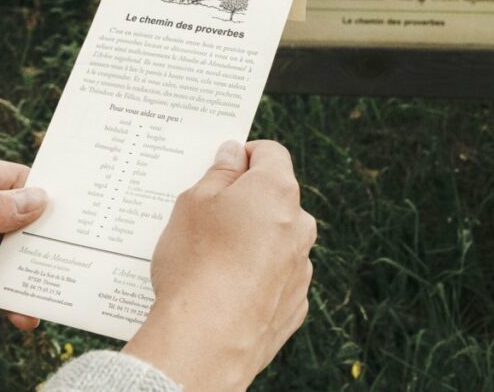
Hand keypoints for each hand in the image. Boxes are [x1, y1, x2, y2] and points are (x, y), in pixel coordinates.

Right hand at [123, 140, 315, 390]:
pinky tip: (225, 290)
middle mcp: (300, 225)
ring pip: (277, 238)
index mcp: (277, 191)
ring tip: (211, 261)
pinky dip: (256, 276)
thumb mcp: (192, 203)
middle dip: (246, 201)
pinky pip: (276, 276)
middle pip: (275, 197)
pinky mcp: (295, 304)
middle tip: (207, 219)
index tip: (220, 169)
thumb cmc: (196, 263)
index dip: (243, 156)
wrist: (206, 341)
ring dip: (252, 240)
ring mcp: (301, 267)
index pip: (270, 152)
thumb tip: (234, 154)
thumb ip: (219, 173)